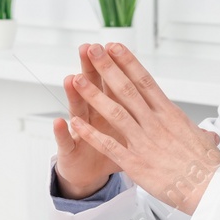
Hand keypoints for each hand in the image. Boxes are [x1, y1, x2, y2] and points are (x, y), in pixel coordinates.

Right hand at [51, 43, 125, 198]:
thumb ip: (140, 111)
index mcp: (110, 109)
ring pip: (76, 110)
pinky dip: (61, 133)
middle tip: (88, 49)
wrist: (86, 173)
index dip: (114, 66)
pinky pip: (65, 142)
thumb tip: (160, 95)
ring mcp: (79, 131)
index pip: (112, 82)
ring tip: (71, 79)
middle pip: (92, 88)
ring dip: (74, 95)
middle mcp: (92, 115)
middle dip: (91, 69)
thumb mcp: (132, 131)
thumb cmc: (112, 150)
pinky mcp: (70, 151)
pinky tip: (59, 122)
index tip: (114, 46)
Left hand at [65, 43, 219, 213]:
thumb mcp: (204, 142)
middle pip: (127, 89)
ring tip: (77, 80)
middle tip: (92, 50)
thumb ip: (197, 134)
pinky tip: (75, 123)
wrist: (212, 189)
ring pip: (114, 112)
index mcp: (171, 115)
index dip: (128, 62)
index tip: (115, 47)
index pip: (146, 81)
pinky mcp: (135, 163)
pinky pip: (108, 145)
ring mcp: (144, 142)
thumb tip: (207, 134)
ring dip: (93, 95)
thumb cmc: (210, 168)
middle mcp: (156, 123)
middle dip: (107, 68)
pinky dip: (90, 133)